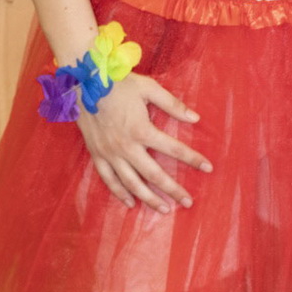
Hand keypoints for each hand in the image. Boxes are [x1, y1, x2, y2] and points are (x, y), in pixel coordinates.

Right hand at [77, 73, 212, 211]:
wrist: (84, 83)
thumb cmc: (119, 84)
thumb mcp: (149, 88)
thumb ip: (172, 104)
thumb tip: (195, 118)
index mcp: (142, 130)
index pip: (174, 149)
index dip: (193, 159)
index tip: (208, 168)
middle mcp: (127, 147)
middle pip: (154, 175)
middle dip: (173, 190)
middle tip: (188, 202)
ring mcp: (110, 154)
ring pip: (132, 183)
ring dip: (149, 198)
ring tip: (164, 209)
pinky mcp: (97, 155)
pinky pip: (109, 180)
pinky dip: (120, 194)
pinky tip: (131, 203)